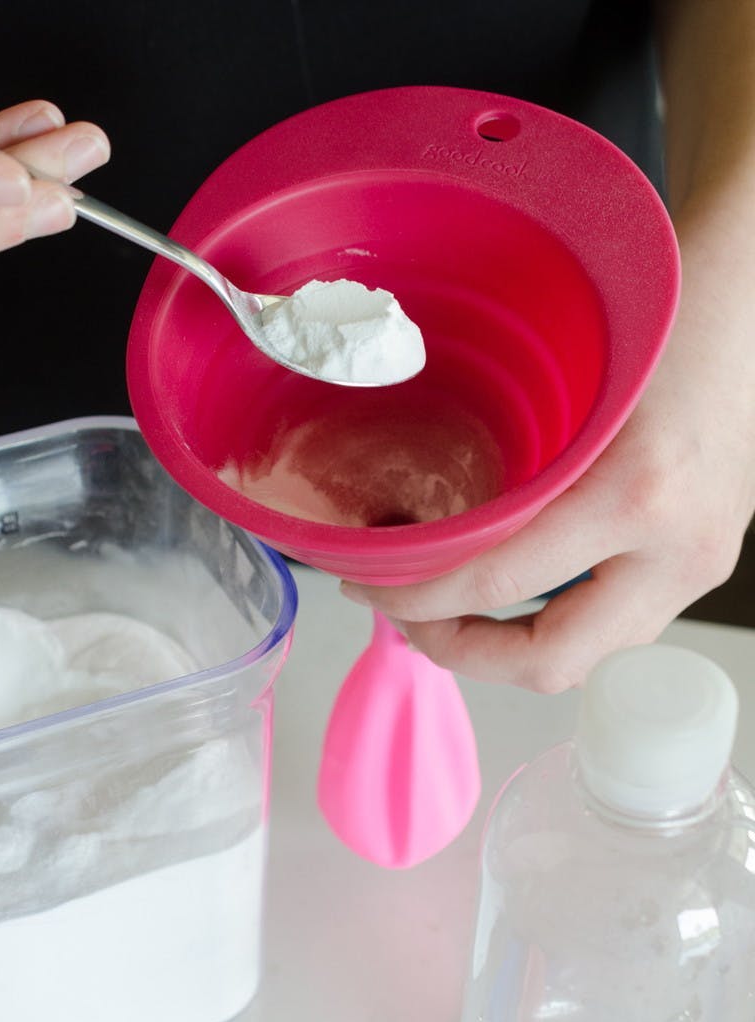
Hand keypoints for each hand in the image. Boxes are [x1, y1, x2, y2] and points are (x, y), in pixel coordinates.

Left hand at [343, 278, 754, 692]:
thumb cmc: (672, 313)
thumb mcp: (573, 373)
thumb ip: (504, 450)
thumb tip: (400, 503)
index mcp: (636, 491)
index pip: (499, 584)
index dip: (416, 602)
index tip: (366, 586)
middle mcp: (678, 547)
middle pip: (551, 661)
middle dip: (460, 652)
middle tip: (403, 615)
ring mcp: (698, 564)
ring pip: (588, 657)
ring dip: (504, 648)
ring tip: (441, 606)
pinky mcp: (702, 562)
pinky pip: (615, 624)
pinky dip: (549, 619)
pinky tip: (504, 585)